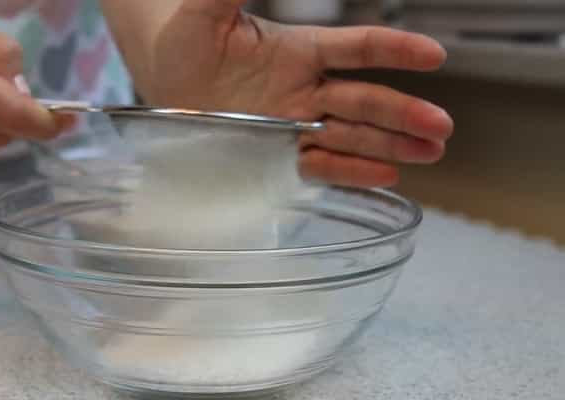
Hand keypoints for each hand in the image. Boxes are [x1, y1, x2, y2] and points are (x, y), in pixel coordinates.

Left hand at [135, 0, 453, 186]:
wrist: (165, 79)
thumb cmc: (185, 39)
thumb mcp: (207, 12)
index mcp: (299, 51)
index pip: (359, 48)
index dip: (396, 51)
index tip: (433, 56)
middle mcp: (304, 90)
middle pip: (364, 101)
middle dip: (403, 114)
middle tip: (441, 127)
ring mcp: (293, 125)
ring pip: (351, 135)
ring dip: (391, 145)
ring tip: (431, 153)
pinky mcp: (276, 155)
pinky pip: (319, 164)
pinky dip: (351, 171)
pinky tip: (387, 175)